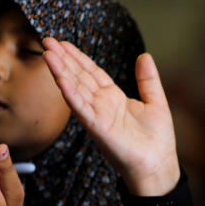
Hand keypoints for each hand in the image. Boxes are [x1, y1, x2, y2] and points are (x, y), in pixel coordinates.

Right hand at [42, 39, 179, 196]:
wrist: (158, 165)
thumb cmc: (157, 139)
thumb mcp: (156, 101)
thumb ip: (147, 79)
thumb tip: (144, 55)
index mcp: (113, 98)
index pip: (91, 73)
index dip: (77, 57)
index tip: (64, 43)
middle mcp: (102, 105)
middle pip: (79, 77)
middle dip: (63, 59)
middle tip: (46, 40)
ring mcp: (97, 116)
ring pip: (75, 89)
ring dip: (61, 71)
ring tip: (48, 53)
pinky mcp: (98, 128)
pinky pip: (81, 108)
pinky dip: (71, 94)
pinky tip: (61, 79)